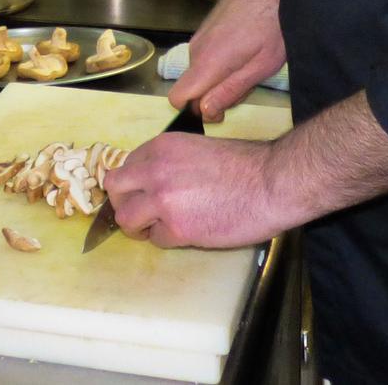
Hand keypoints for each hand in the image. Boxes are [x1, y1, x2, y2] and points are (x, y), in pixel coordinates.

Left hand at [104, 134, 292, 248]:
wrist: (272, 183)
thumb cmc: (247, 166)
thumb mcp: (199, 149)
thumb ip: (171, 163)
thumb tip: (155, 181)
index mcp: (162, 146)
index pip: (126, 166)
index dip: (133, 184)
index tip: (143, 194)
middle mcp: (154, 169)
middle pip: (114, 189)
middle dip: (124, 203)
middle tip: (142, 214)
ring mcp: (162, 199)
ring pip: (125, 218)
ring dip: (139, 227)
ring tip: (159, 228)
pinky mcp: (175, 228)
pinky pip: (155, 240)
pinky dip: (167, 240)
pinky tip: (188, 233)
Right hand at [169, 0, 284, 120]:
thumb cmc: (272, 23)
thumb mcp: (261, 66)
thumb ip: (230, 90)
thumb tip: (204, 112)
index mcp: (207, 63)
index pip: (177, 98)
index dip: (197, 112)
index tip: (221, 110)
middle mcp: (195, 50)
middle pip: (192, 87)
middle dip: (213, 94)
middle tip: (247, 83)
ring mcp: (199, 36)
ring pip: (201, 71)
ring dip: (220, 76)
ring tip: (251, 62)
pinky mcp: (205, 28)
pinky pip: (206, 55)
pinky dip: (221, 60)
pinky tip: (246, 49)